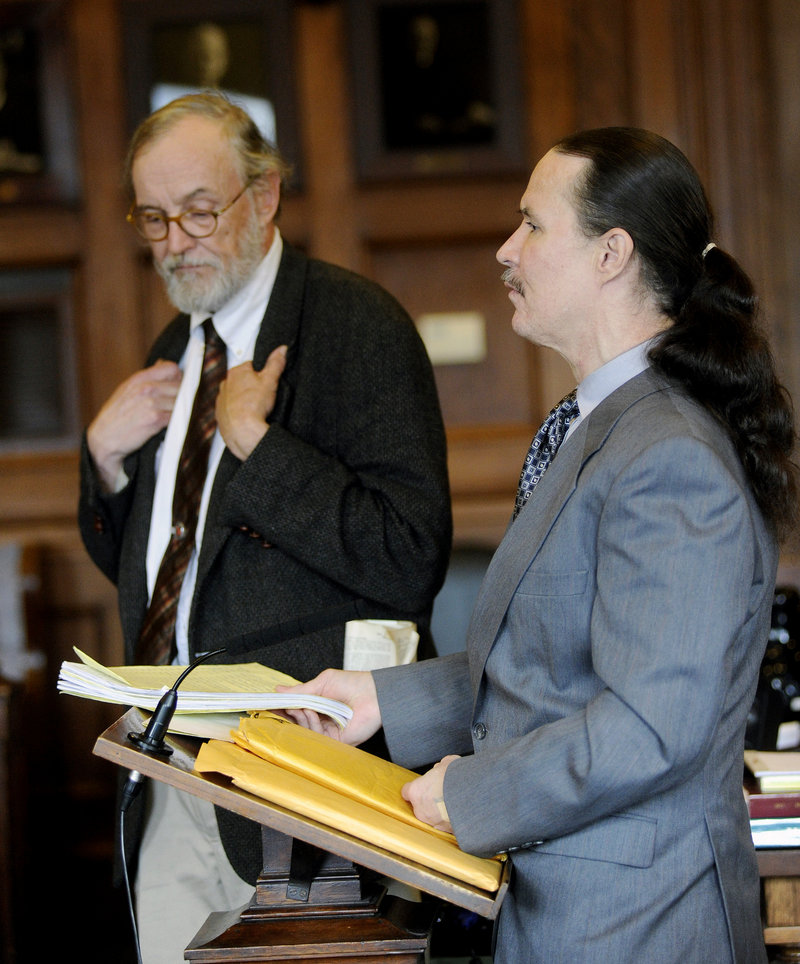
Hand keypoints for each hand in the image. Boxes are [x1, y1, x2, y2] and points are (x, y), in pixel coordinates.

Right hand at [87, 360, 181, 490]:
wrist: (103, 438)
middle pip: (181, 386)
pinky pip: (177, 416)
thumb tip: (164, 363)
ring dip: (182, 410)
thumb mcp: (127, 390)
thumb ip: (147, 378)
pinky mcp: (155, 420)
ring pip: (181, 402)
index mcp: (139, 378)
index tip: (177, 388)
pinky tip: (174, 425)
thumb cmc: (116, 416)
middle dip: (183, 396)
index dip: (179, 378)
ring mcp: (151, 403)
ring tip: (175, 417)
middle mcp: (146, 388)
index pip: (172, 368)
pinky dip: (179, 420)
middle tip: (179, 407)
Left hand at [216, 345, 286, 460]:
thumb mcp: (270, 380)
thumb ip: (276, 363)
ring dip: (243, 400)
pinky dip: (238, 413)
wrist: (242, 430)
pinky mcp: (220, 415)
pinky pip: (230, 411)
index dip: (260, 374)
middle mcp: (225, 384)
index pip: (250, 366)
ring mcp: (221, 400)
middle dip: (251, 387)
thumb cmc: (254, 405)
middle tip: (263, 396)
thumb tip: (281, 349)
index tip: (266, 382)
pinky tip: (248, 418)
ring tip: (256, 409)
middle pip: (241, 381)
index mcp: (236, 372)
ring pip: (235, 396)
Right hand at [277, 669, 381, 744]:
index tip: (271, 705)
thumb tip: (277, 690)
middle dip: (288, 714)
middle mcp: (322, 720)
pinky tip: (312, 713)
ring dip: (299, 718)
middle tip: (281, 706)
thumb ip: (300, 691)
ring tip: (301, 707)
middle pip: (297, 723)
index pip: (296, 710)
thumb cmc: (352, 684)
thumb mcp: (322, 683)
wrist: (374, 694)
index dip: (284, 708)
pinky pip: (316, 737)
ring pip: (304, 731)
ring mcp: (328, 732)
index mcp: (319, 706)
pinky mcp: (335, 742)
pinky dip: (310, 724)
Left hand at [401, 755, 459, 832]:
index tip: (423, 785)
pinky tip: (460, 810)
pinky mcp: (446, 830)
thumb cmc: (456, 778)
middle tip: (441, 791)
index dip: (415, 788)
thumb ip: (439, 767)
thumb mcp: (447, 763)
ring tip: (452, 801)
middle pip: (419, 805)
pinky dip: (450, 818)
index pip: (407, 791)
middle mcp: (420, 810)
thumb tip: (440, 768)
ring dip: (439, 810)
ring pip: (432, 816)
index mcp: (416, 792)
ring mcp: (433, 822)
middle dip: (428, 800)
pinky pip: (445, 824)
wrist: (472, 797)